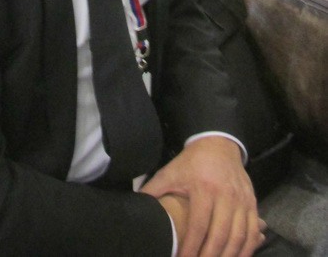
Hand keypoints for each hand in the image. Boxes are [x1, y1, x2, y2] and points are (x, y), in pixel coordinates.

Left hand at [141, 136, 265, 256]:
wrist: (218, 144)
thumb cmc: (192, 162)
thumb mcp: (171, 172)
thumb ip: (154, 189)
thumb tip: (137, 204)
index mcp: (203, 188)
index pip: (198, 225)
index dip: (190, 247)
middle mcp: (225, 195)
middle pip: (219, 235)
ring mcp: (241, 200)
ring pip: (239, 236)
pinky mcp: (252, 203)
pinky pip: (252, 231)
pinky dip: (247, 249)